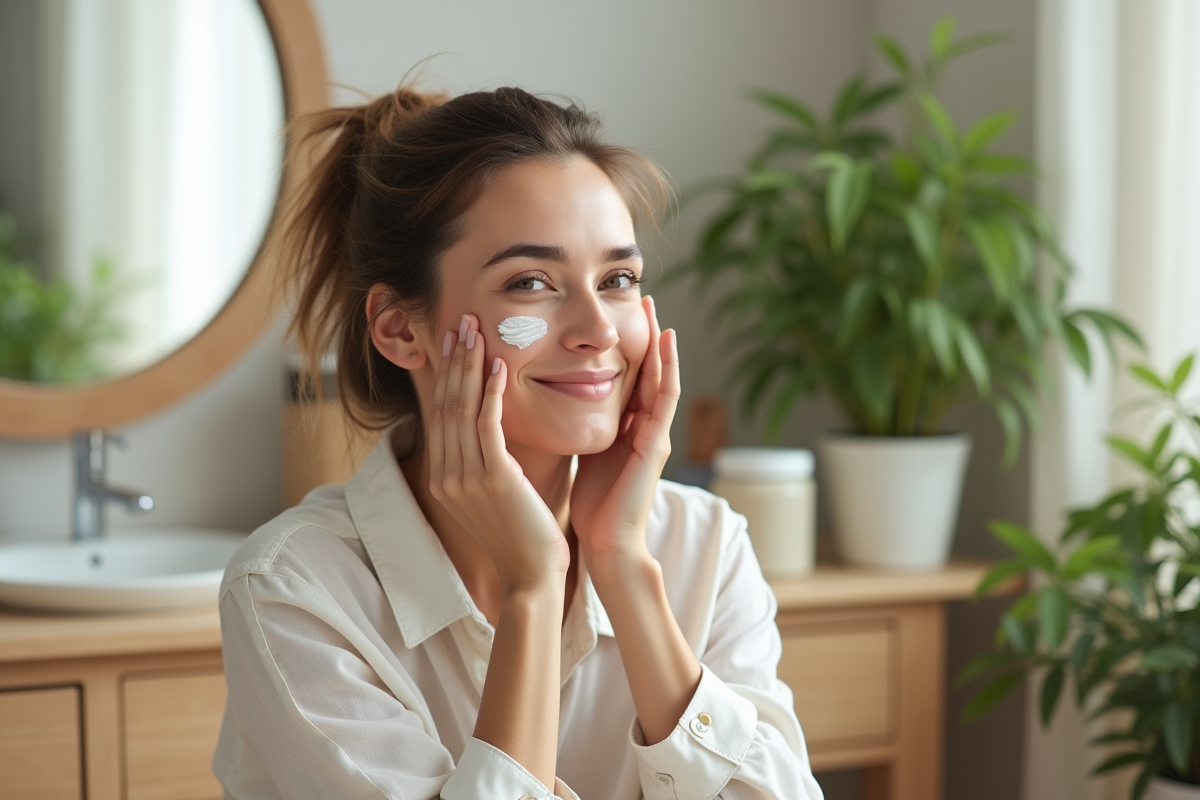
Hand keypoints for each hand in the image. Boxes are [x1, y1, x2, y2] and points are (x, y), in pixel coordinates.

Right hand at [427, 314, 568, 590]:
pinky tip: (499, 366)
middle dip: (454, 360)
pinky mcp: (492, 479)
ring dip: (470, 366)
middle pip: (445, 404)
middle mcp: (446, 475)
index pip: (439, 414)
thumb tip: (493, 428)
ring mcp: (465, 478)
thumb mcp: (494, 493)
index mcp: (442, 478)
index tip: (453, 342)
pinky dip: (491, 393)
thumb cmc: (522, 534)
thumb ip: (487, 461)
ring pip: (462, 409)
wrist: (532, 575)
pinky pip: (487, 426)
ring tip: (477, 331)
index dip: (446, 375)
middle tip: (461, 321)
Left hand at [571, 296, 679, 569]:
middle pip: (647, 371)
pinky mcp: (656, 443)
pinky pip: (665, 397)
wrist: (607, 544)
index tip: (611, 316)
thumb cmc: (594, 506)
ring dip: (658, 342)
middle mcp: (645, 427)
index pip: (628, 378)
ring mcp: (655, 434)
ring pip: (661, 377)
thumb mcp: (585, 455)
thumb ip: (582, 429)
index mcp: (627, 429)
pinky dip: (666, 367)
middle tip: (638, 295)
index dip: (623, 347)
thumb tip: (557, 405)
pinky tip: (664, 341)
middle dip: (644, 335)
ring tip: (653, 308)